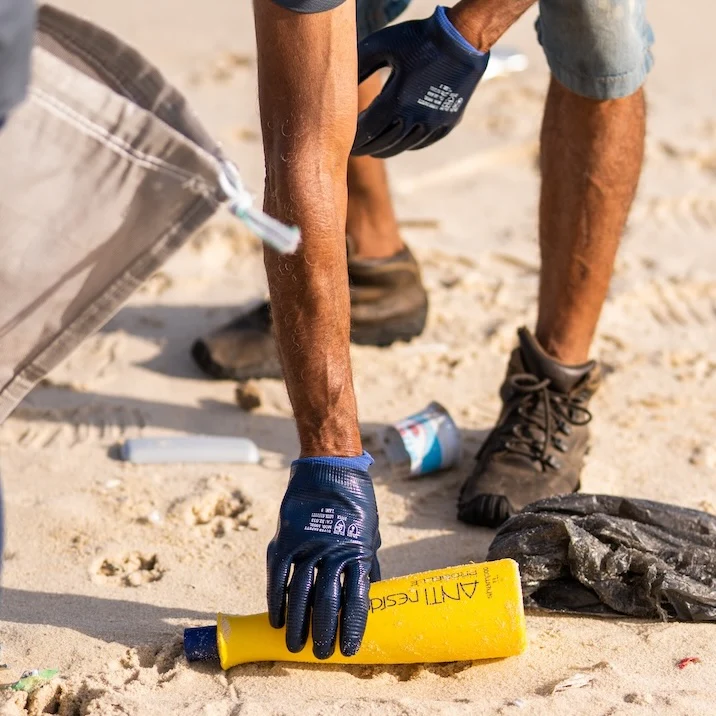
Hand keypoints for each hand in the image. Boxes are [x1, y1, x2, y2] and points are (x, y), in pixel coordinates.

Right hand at [267, 453, 380, 658]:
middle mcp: (331, 553)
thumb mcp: (370, 532)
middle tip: (320, 653)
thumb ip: (368, 562)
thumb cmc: (356, 501)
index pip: (356, 600)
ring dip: (297, 624)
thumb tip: (374, 592)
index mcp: (357, 553)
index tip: (348, 650)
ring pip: (299, 595)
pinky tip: (277, 619)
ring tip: (295, 645)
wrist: (329, 468)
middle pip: (325, 603)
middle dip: (322, 632)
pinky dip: (276, 600)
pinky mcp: (285, 540)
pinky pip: (277, 577)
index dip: (351, 628)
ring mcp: (306, 547)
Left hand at [353, 6, 489, 158]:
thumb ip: (360, 66)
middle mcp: (416, 117)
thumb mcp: (383, 45)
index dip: (355, 139)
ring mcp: (434, 122)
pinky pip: (424, 142)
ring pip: (404, 145)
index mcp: (397, 100)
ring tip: (375, 151)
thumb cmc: (420, 38)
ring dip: (387, 150)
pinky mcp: (448, 122)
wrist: (463, 39)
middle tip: (356, 151)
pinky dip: (409, 144)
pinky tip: (400, 143)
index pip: (369, 129)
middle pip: (385, 143)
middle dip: (368, 148)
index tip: (345, 142)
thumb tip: (342, 84)